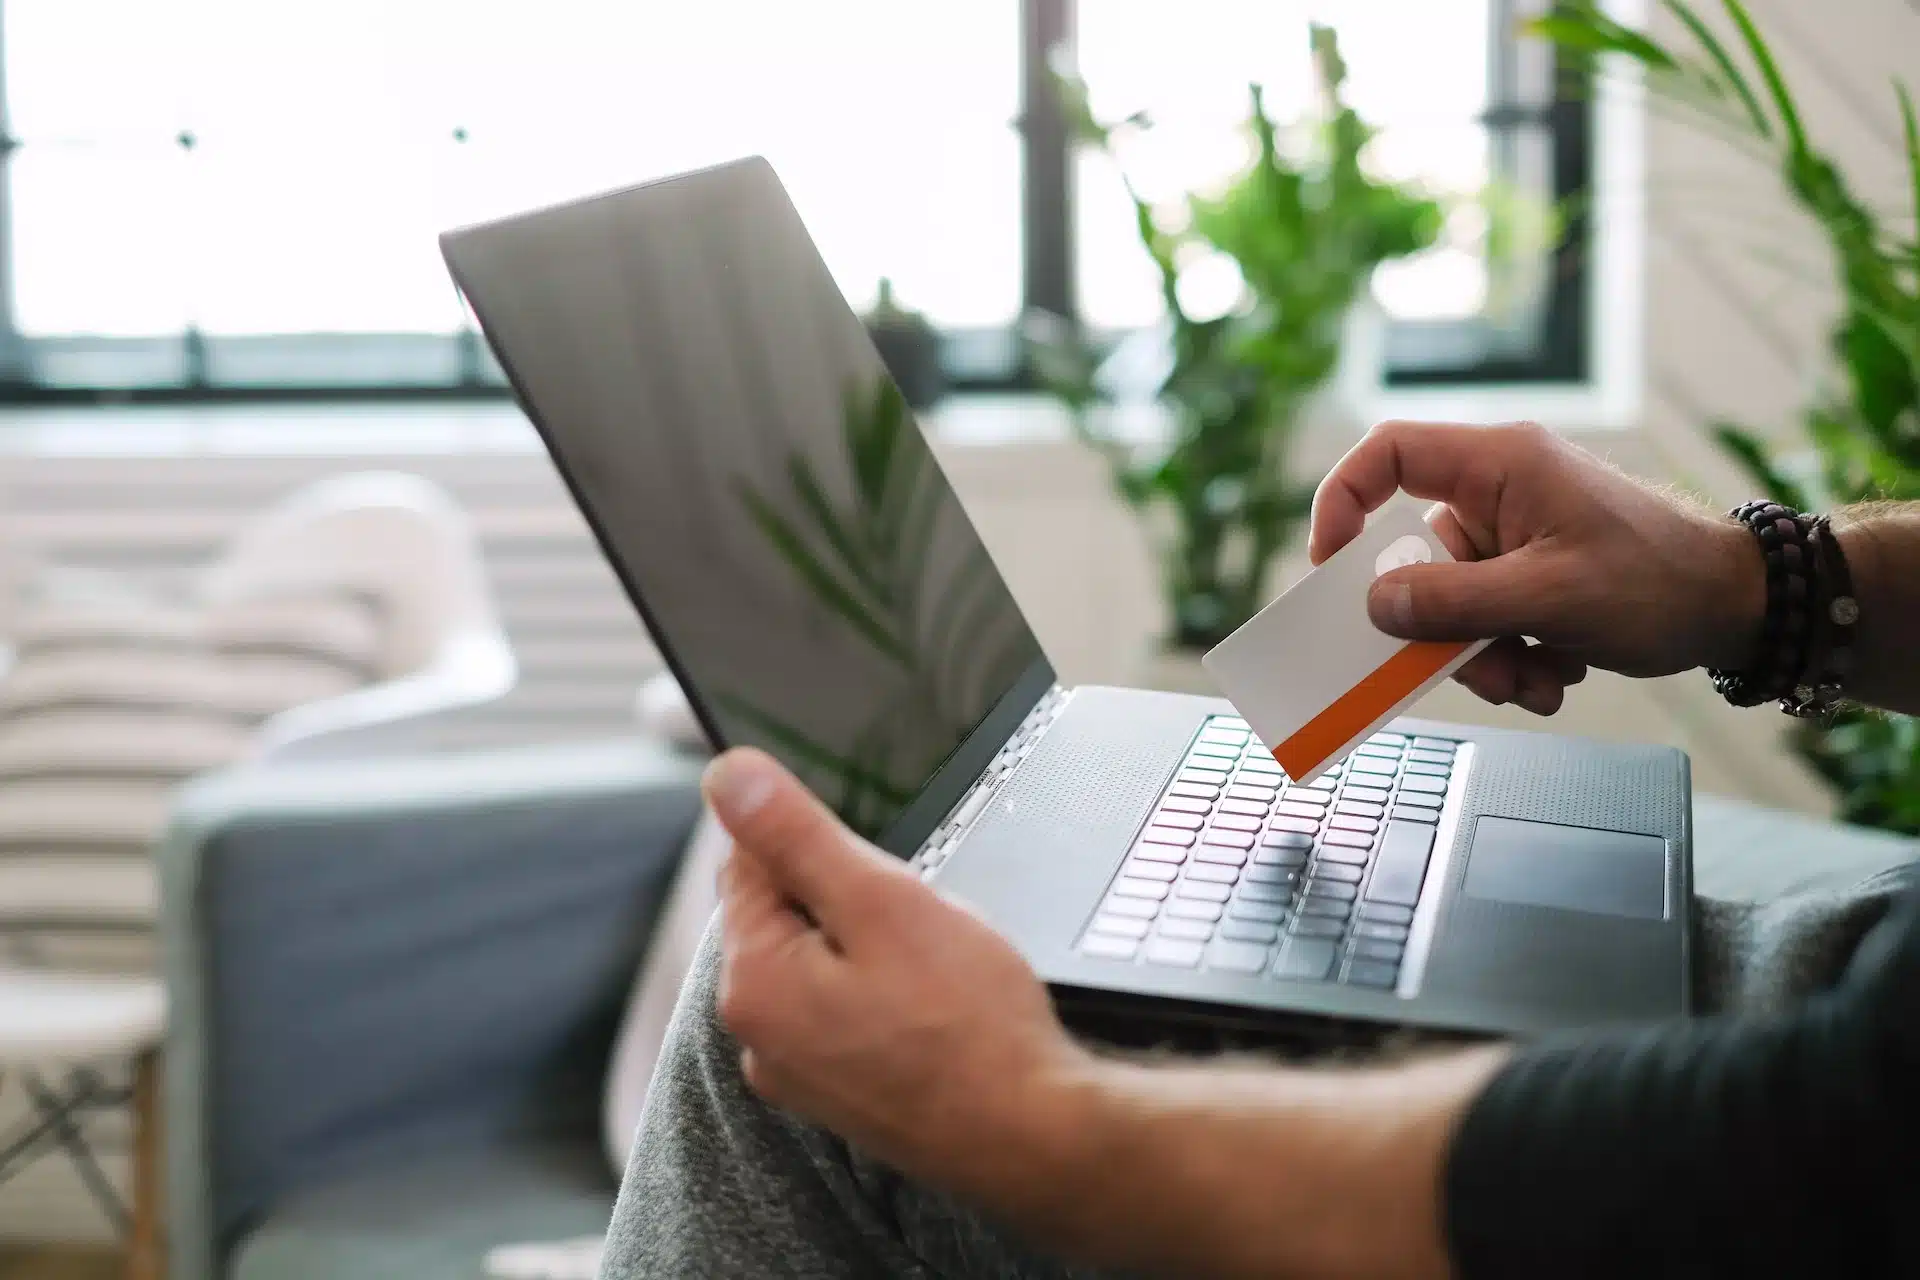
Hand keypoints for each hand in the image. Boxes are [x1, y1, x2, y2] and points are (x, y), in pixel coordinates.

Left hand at [706, 747, 1088, 1207]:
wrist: (1032, 1136)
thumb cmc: (969, 1026)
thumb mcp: (882, 901)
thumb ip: (797, 834)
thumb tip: (727, 776)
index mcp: (751, 981)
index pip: (748, 862)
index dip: (819, 842)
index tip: (878, 863)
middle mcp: (758, 1035)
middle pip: (785, 914)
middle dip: (848, 896)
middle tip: (917, 921)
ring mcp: (797, 1072)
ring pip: (821, 962)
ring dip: (869, 944)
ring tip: (933, 968)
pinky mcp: (839, 1093)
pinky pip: (844, 1010)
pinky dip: (883, 994)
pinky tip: (932, 1007)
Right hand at [1310, 421, 1765, 714]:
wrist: (1739, 608)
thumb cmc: (1661, 582)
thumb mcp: (1548, 599)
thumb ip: (1452, 603)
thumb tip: (1376, 608)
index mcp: (1500, 463)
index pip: (1389, 453)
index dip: (1342, 502)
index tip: (1331, 568)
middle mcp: (1499, 490)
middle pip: (1417, 555)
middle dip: (1440, 626)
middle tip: (1473, 669)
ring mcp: (1514, 533)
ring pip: (1450, 600)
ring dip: (1482, 654)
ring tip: (1535, 682)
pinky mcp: (1530, 571)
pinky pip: (1484, 617)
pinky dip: (1510, 655)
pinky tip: (1556, 674)